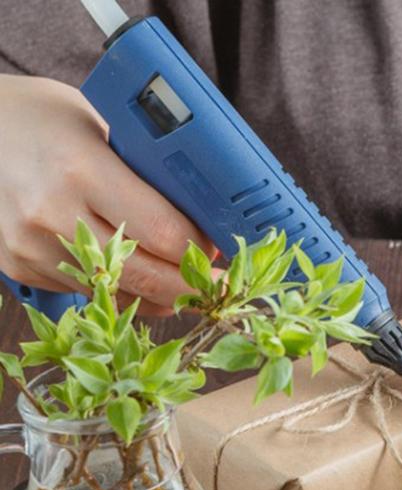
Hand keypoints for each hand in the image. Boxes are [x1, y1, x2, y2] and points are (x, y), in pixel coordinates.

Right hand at [0, 76, 213, 313]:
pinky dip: (122, 293)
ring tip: (185, 286)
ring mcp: (30, 246)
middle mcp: (52, 213)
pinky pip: (88, 293)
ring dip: (159, 296)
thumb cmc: (39, 119)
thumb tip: (202, 215)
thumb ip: (144, 170)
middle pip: (146, 275)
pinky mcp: (18, 266)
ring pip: (119, 293)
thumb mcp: (98, 125)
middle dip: (190, 286)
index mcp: (80, 168)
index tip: (220, 252)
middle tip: (216, 285)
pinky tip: (141, 282)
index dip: (199, 250)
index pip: (163, 231)